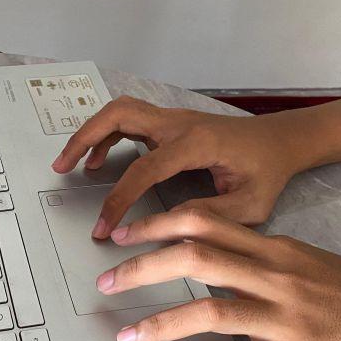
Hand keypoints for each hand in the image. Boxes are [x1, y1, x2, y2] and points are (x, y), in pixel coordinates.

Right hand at [51, 96, 306, 238]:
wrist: (280, 142)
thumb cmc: (267, 173)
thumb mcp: (248, 206)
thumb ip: (207, 216)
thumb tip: (162, 229)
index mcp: (195, 144)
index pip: (143, 169)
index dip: (118, 200)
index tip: (103, 228)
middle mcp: (177, 123)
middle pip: (118, 115)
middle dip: (83, 138)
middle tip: (61, 166)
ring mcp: (171, 119)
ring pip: (119, 111)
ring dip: (89, 133)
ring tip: (70, 163)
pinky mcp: (168, 124)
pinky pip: (128, 121)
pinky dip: (106, 136)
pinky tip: (99, 161)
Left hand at [97, 208, 340, 340]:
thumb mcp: (302, 261)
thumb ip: (254, 255)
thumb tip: (207, 250)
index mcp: (273, 249)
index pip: (204, 222)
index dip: (157, 225)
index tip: (124, 234)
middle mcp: (273, 276)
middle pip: (195, 258)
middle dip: (142, 268)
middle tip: (107, 281)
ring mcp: (282, 317)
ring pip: (208, 310)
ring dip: (159, 325)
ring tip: (126, 338)